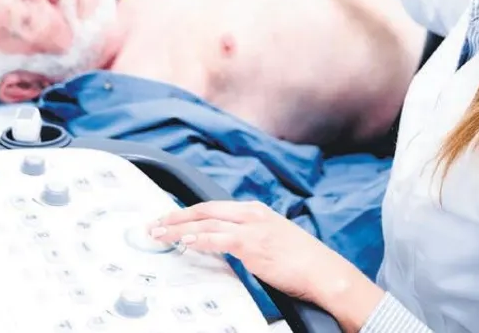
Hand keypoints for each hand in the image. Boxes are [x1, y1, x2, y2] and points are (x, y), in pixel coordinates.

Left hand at [148, 200, 365, 305]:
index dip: (188, 212)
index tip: (170, 218)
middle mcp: (251, 214)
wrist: (323, 271)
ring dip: (178, 229)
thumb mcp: (272, 240)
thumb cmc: (302, 261)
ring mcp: (251, 227)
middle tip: (155, 224)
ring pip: (205, 223)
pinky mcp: (251, 244)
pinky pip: (217, 239)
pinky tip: (185, 242)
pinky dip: (198, 239)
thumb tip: (226, 246)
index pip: (213, 207)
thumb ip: (248, 238)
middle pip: (203, 209)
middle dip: (176, 216)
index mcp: (255, 211)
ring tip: (159, 235)